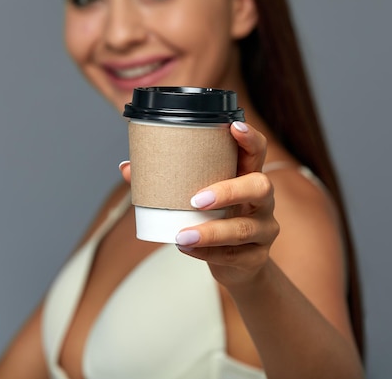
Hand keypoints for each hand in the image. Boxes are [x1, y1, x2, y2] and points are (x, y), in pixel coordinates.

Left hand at [120, 122, 279, 287]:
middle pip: (260, 187)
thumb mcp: (199, 198)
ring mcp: (264, 229)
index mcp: (248, 176)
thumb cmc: (216, 219)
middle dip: (229, 191)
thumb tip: (127, 167)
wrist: (238, 264)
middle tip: (196, 200)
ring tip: (182, 235)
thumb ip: (167, 181)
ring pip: (244, 228)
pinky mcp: (256, 257)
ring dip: (211, 232)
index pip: (257, 151)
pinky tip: (187, 248)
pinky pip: (234, 255)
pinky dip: (207, 253)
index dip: (250, 138)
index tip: (233, 127)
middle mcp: (262, 201)